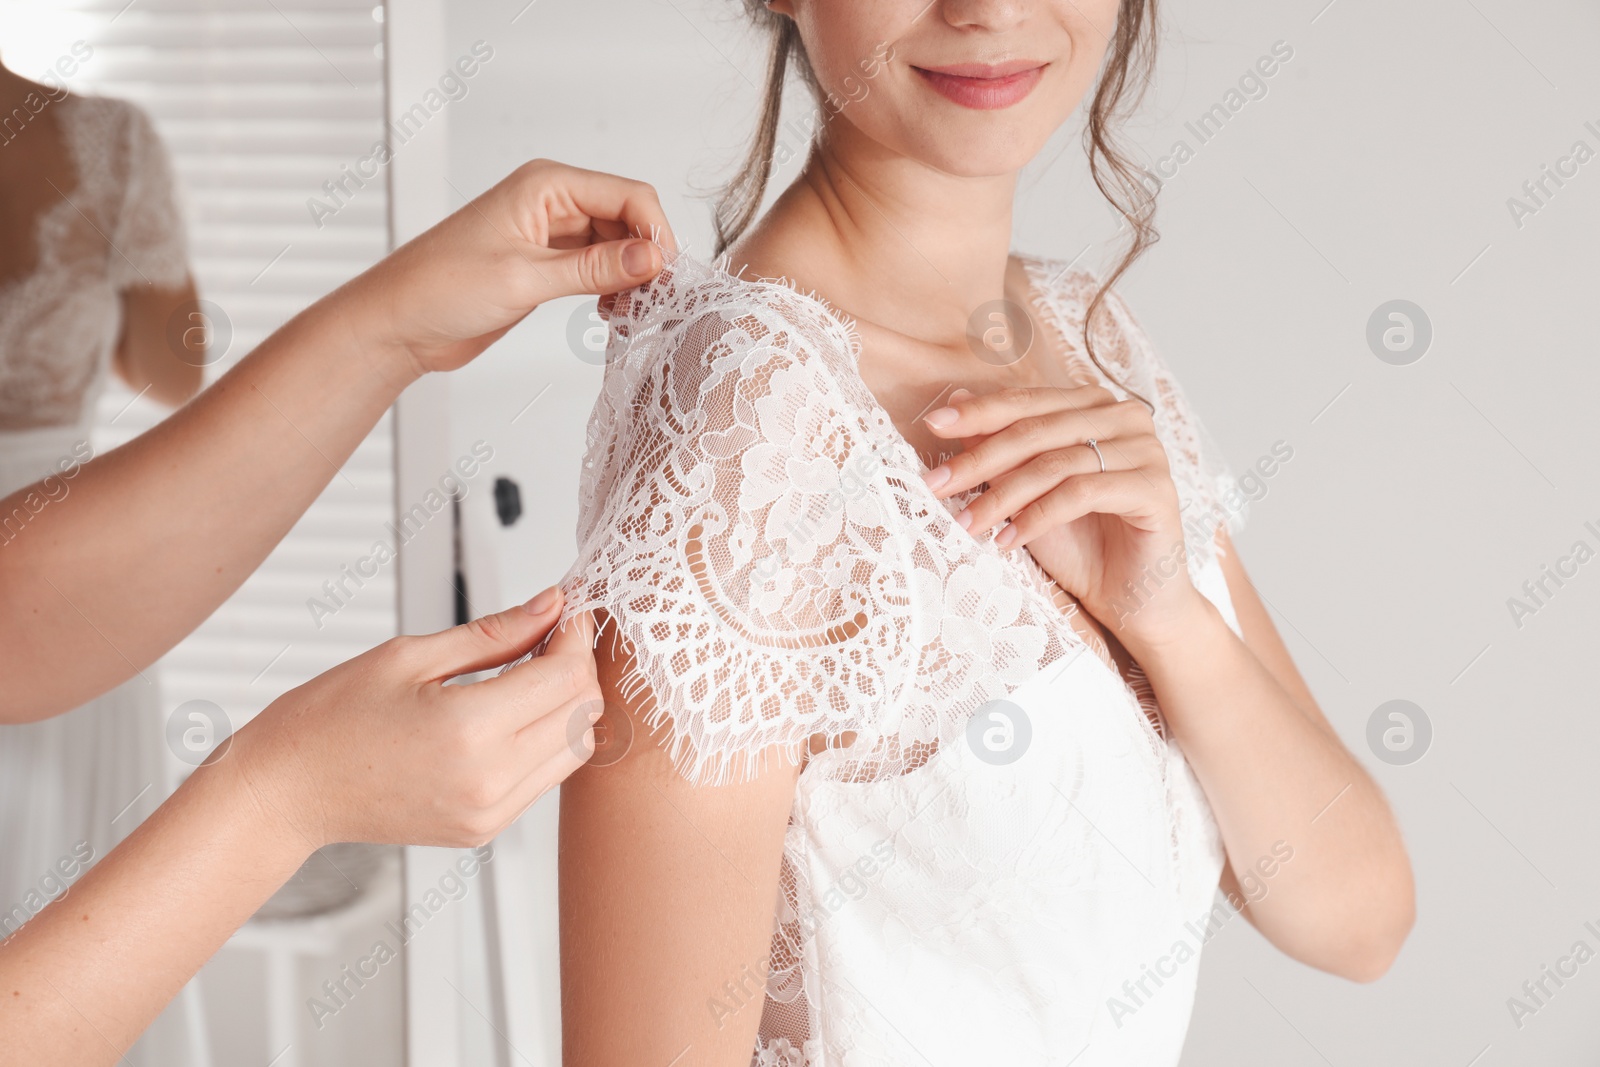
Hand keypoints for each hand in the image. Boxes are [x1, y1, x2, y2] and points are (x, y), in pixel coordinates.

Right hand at [232, 587, 601, 849]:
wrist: (288, 791)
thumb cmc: (330, 720)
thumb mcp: (409, 656)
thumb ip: (493, 633)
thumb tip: (549, 606)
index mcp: (468, 729)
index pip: (566, 677)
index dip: (576, 635)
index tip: (564, 612)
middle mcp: (489, 779)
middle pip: (582, 714)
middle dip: (579, 666)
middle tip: (551, 635)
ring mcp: (490, 812)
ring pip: (576, 750)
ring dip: (569, 706)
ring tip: (532, 671)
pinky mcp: (485, 829)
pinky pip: (546, 779)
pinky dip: (548, 740)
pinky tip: (515, 712)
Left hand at [347, 159, 678, 377]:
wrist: (398, 324)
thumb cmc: (441, 289)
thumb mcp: (524, 278)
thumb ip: (593, 268)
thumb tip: (653, 258)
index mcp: (546, 185)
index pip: (629, 195)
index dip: (656, 233)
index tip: (667, 277)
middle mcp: (553, 201)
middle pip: (628, 219)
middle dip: (647, 258)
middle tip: (654, 303)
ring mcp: (551, 233)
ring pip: (617, 246)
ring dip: (631, 278)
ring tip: (630, 314)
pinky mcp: (547, 264)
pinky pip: (598, 268)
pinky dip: (613, 289)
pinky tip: (612, 315)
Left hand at [920, 385, 1207, 650]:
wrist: (1129, 600)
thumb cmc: (1079, 544)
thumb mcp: (1024, 491)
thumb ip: (998, 446)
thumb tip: (956, 396)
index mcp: (1095, 405)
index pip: (1027, 402)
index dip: (978, 412)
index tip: (933, 423)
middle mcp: (1126, 417)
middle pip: (1037, 431)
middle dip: (980, 459)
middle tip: (935, 483)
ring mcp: (1146, 450)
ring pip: (1055, 464)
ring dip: (1002, 497)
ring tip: (966, 525)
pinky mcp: (1156, 488)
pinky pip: (1081, 493)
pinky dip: (1037, 517)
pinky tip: (1008, 541)